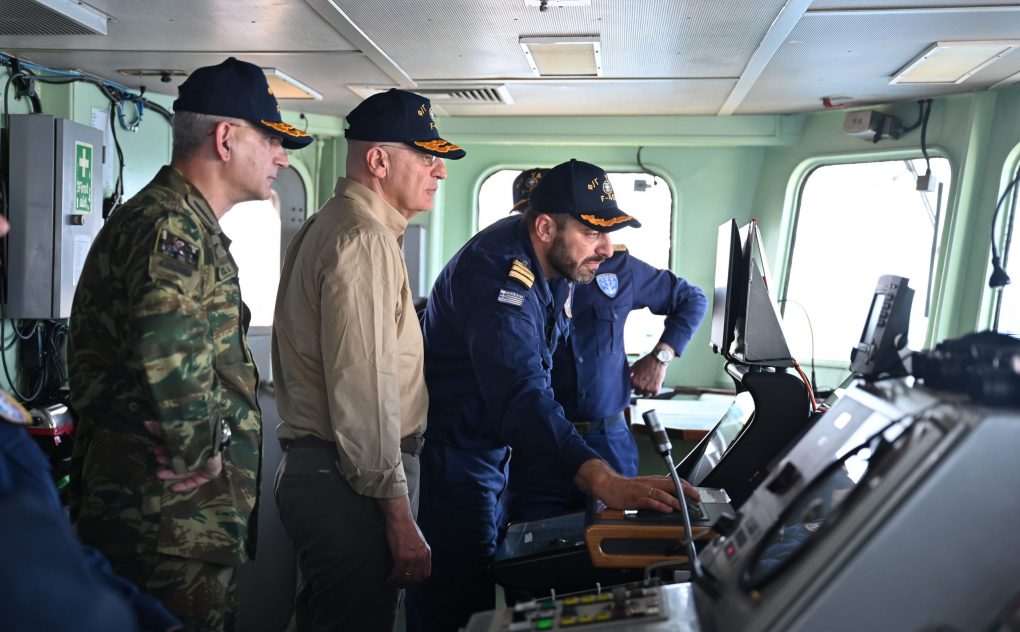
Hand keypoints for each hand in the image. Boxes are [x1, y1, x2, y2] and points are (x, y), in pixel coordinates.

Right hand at [143, 421, 222, 492]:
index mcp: (192, 442)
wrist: (212, 444)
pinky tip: (172, 488)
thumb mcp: (176, 433)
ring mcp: (204, 464)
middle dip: (167, 460)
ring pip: (185, 470)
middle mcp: (198, 453)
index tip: (156, 449)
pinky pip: (194, 482)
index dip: (166, 450)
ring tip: (159, 473)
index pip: (177, 447)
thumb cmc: (194, 436)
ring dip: (171, 472)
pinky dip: (184, 485)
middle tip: (158, 459)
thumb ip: (162, 429)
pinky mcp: (208, 474)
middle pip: (180, 459)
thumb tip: (147, 422)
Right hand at [378, 496, 430, 586]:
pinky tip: (389, 579)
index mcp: (426, 552)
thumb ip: (419, 552)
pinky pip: (397, 573)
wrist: (400, 518)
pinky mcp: (401, 557)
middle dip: (407, 584)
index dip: (417, 580)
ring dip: (398, 583)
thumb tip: (415, 563)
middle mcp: (421, 556)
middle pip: (416, 578)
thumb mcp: (419, 541)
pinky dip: (392, 578)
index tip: (410, 581)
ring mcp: (412, 557)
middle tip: (400, 584)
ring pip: (405, 577)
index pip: (425, 574)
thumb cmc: (406, 527)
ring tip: (393, 583)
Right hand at [574, 459, 698, 512]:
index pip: (674, 481)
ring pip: (662, 493)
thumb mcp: (645, 486)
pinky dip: (660, 505)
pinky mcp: (635, 498)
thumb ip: (658, 490)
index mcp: (654, 480)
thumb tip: (673, 498)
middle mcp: (650, 483)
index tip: (696, 493)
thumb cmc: (626, 487)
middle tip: (696, 498)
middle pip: (671, 484)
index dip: (687, 487)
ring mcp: (643, 490)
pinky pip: (650, 501)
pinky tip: (667, 509)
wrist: (608, 484)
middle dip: (685, 491)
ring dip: (674, 499)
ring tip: (683, 506)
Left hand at [630, 352, 667, 396]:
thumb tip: (624, 377)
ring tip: (648, 383)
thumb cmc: (646, 361)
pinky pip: (653, 394)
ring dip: (646, 391)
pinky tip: (653, 384)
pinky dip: (653, 391)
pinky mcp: (656, 389)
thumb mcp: (634, 366)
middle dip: (638, 388)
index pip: (629, 389)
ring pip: (645, 395)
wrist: (658, 359)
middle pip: (637, 393)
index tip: (635, 383)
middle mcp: (640, 387)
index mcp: (633, 382)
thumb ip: (629, 374)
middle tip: (642, 382)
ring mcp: (648, 389)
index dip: (632, 385)